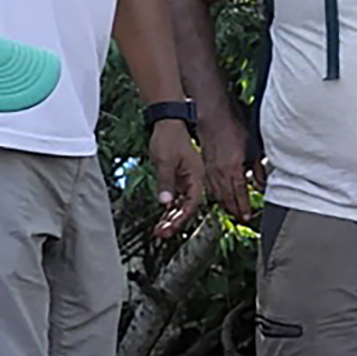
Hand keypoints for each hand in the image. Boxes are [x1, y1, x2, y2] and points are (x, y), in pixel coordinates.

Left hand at [149, 119, 204, 239]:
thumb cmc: (169, 137)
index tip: (171, 227)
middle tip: (162, 233)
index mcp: (196, 176)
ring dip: (170, 217)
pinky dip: (168, 208)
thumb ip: (165, 182)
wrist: (167, 122)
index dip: (181, 217)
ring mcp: (185, 180)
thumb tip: (165, 202)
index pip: (192, 203)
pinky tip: (161, 217)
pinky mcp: (177, 178)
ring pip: (180, 204)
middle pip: (186, 207)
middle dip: (175, 222)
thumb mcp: (165, 161)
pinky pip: (174, 197)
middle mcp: (193, 180)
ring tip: (160, 230)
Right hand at [198, 111, 263, 224]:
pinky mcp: (205, 166)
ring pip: (217, 194)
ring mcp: (210, 170)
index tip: (247, 216)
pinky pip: (210, 187)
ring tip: (232, 212)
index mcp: (232, 167)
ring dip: (225, 205)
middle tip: (241, 218)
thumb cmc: (231, 126)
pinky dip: (216, 196)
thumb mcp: (251, 146)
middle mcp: (219, 172)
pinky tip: (219, 198)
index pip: (239, 194)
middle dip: (234, 211)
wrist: (211, 115)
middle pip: (227, 198)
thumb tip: (261, 182)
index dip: (243, 207)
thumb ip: (257, 167)